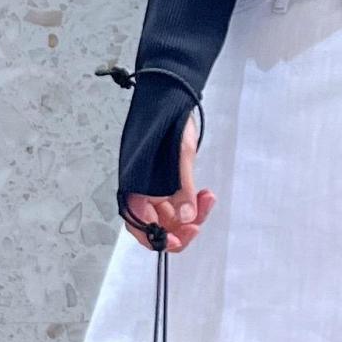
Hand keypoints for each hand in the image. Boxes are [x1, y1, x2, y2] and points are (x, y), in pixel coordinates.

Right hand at [122, 112, 216, 252]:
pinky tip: (205, 194)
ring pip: (172, 217)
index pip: (140, 226)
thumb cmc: (167, 123)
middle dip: (180, 229)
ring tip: (207, 198)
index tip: (177, 240)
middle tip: (197, 224)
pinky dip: (194, 203)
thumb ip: (182, 189)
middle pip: (157, 226)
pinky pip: (180, 204)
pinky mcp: (167, 184)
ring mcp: (154, 189)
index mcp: (134, 187)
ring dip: (192, 214)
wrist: (170, 102)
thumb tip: (187, 216)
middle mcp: (141, 192)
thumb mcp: (180, 157)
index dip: (158, 238)